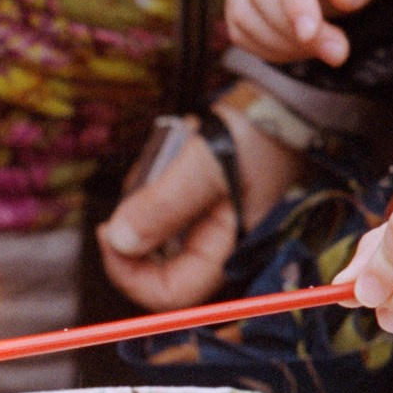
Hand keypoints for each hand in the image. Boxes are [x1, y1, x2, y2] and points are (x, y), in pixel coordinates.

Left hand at [97, 103, 302, 309]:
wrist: (285, 99)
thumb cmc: (260, 134)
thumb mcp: (204, 167)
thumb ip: (162, 206)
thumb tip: (119, 240)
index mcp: (226, 249)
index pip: (170, 293)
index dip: (130, 275)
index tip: (107, 235)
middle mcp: (217, 244)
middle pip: (156, 261)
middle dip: (136, 224)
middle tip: (137, 184)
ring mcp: (209, 221)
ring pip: (155, 227)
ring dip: (146, 194)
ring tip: (164, 155)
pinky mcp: (202, 199)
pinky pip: (165, 202)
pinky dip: (157, 180)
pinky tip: (172, 151)